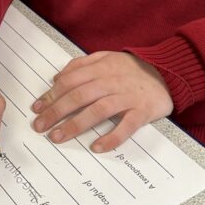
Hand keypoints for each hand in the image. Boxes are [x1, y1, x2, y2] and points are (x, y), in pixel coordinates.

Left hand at [32, 50, 173, 152]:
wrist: (168, 72)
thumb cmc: (133, 68)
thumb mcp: (106, 57)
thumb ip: (81, 64)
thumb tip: (57, 77)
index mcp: (101, 67)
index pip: (70, 81)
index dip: (51, 95)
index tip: (36, 109)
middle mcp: (112, 81)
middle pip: (79, 96)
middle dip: (55, 111)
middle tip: (40, 126)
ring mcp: (127, 97)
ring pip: (98, 110)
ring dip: (75, 124)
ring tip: (58, 137)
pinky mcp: (142, 111)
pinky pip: (126, 126)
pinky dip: (111, 137)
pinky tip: (96, 147)